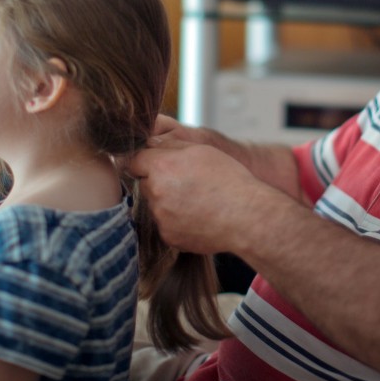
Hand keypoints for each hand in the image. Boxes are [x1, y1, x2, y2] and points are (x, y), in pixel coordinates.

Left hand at [129, 138, 288, 255]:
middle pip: (145, 184)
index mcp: (161, 167)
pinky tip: (199, 216)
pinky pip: (166, 224)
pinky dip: (177, 221)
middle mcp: (155, 193)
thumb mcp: (201, 150)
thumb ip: (170, 146)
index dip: (146, 161)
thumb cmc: (229, 179)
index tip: (156, 164)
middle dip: (158, 182)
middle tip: (186, 183)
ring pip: (156, 206)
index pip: (133, 161)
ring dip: (168, 202)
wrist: (246, 216)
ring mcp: (161, 218)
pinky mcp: (169, 237)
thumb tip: (150, 144)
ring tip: (197, 201)